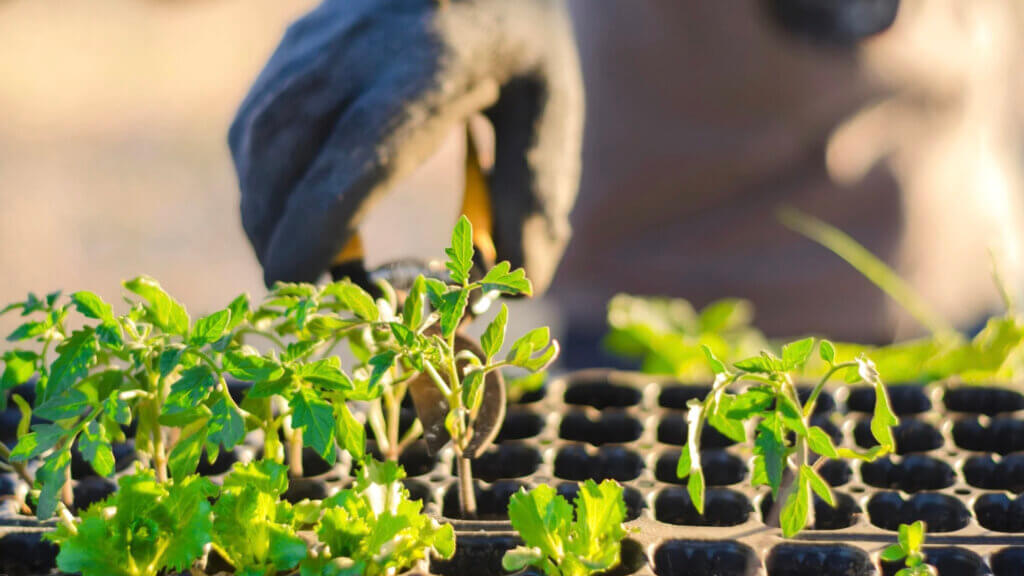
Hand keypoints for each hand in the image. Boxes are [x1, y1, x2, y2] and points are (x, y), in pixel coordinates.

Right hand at [230, 0, 582, 292]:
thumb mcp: (550, 105)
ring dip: (261, 212)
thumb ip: (537, 192)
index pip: (351, 164)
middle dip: (274, 237)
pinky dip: (259, 178)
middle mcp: (353, 57)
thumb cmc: (517, 37)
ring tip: (291, 259)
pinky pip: (255, 122)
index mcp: (423, 75)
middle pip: (282, 159)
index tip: (298, 286)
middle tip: (298, 292)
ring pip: (255, 142)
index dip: (314, 232)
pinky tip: (287, 207)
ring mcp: (315, 47)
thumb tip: (526, 282)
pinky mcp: (296, 46)